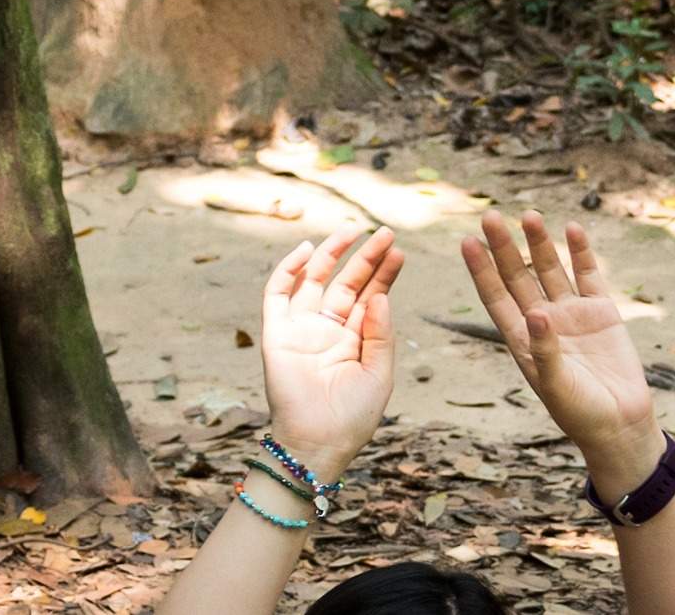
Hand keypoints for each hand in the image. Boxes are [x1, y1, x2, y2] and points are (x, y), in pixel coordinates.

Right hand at [259, 228, 405, 473]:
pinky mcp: (275, 334)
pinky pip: (277, 295)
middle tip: (386, 233)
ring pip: (315, 281)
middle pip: (347, 284)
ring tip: (353, 231)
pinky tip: (308, 250)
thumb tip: (380, 295)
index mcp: (353, 341)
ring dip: (332, 255)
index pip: (369, 297)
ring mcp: (300, 330)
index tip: (399, 251)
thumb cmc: (353, 416)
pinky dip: (289, 270)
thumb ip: (380, 334)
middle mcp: (327, 331)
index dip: (383, 274)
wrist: (318, 443)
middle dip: (365, 258)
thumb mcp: (379, 373)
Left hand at [461, 211, 663, 490]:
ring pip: (551, 270)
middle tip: (491, 217)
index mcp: (522, 339)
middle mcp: (542, 321)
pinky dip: (581, 253)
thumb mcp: (556, 385)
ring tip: (530, 215)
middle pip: (519, 276)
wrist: (621, 424)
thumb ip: (545, 350)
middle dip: (505, 248)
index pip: (495, 297)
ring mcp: (572, 314)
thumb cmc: (580, 412)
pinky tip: (572, 229)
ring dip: (540, 244)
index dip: (481, 270)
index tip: (468, 242)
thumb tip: (536, 312)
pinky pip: (589, 276)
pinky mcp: (602, 313)